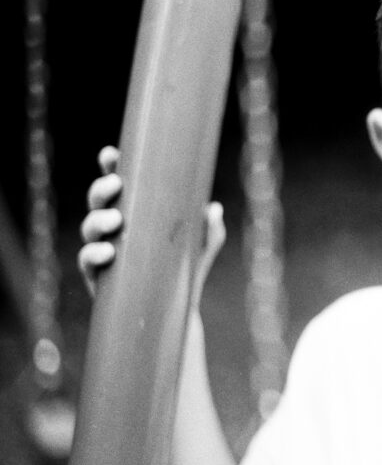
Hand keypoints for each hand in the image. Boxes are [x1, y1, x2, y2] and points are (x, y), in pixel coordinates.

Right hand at [77, 146, 225, 306]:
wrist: (177, 311)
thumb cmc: (187, 268)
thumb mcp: (203, 246)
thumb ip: (210, 229)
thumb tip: (213, 208)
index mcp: (135, 212)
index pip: (118, 185)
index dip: (110, 167)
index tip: (111, 153)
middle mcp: (115, 228)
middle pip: (97, 201)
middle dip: (101, 189)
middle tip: (116, 184)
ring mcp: (104, 250)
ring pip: (89, 228)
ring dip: (97, 220)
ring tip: (115, 220)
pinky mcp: (99, 276)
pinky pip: (87, 262)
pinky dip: (93, 254)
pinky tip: (107, 252)